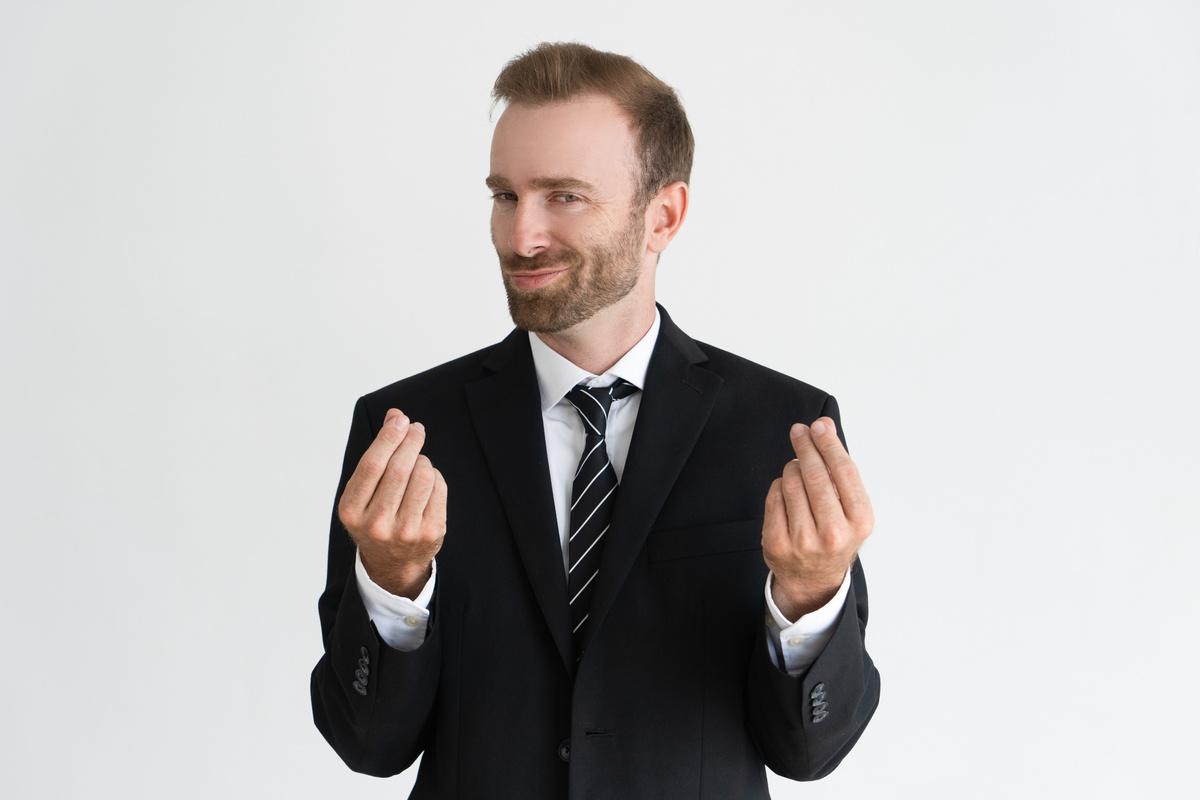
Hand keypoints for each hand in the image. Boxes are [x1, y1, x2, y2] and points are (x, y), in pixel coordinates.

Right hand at [338, 408, 447, 598]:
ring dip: (422, 460)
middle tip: (416, 429)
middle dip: (411, 441)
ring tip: (417, 463)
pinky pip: (438, 488)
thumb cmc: (374, 516)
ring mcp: (406, 531)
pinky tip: (426, 482)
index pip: (373, 465)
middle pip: (400, 468)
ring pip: (424, 475)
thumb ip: (376, 455)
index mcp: (352, 511)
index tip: (400, 420)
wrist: (392, 563)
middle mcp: (377, 524)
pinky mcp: (431, 533)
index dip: (388, 438)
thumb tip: (395, 416)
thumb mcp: (363, 492)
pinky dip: (434, 477)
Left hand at [762, 417, 873, 620]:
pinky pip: (774, 496)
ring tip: (798, 472)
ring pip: (791, 482)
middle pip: (815, 475)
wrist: (814, 580)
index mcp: (859, 522)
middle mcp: (834, 533)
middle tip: (799, 431)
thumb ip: (840, 469)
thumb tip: (824, 426)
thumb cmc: (835, 535)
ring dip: (792, 469)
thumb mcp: (851, 509)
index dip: (829, 444)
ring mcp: (803, 541)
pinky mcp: (777, 543)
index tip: (818, 426)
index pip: (843, 472)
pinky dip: (779, 487)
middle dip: (805, 447)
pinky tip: (787, 492)